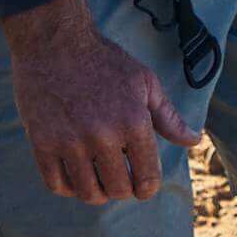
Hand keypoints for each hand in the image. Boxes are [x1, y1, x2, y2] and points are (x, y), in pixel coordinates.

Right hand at [1, 0, 195, 202]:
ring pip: (87, 192)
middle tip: (121, 181)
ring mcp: (70, 141)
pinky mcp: (42, 143)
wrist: (55, 43)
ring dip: (97, 193)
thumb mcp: (145, 83)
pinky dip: (68, 188)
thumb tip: (194, 141)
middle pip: (118, 189)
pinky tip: (75, 177)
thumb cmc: (105, 61)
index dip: (147, 188)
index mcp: (133, 122)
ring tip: (100, 183)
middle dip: (124, 190)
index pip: (147, 177)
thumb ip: (169, 117)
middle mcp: (103, 136)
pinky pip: (57, 184)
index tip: (143, 187)